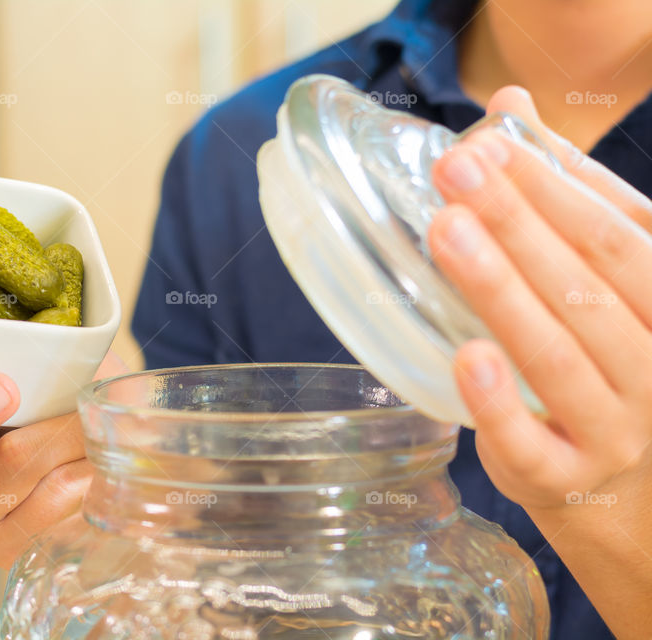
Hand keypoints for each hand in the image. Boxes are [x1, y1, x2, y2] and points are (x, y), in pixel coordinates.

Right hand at [0, 344, 125, 567]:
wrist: (102, 432)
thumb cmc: (47, 379)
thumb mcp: (19, 345)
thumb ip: (4, 331)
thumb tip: (27, 317)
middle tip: (2, 388)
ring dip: (51, 436)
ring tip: (83, 413)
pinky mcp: (4, 544)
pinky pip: (38, 516)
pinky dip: (76, 475)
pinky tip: (90, 457)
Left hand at [429, 86, 651, 510]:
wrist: (623, 486)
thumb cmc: (605, 359)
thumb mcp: (602, 276)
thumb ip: (563, 194)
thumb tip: (510, 107)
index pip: (615, 233)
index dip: (552, 184)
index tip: (490, 143)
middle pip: (586, 283)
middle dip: (517, 220)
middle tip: (456, 169)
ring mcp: (612, 426)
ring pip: (557, 353)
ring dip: (500, 289)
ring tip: (447, 232)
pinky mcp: (560, 475)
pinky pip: (529, 442)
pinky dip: (499, 403)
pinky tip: (467, 356)